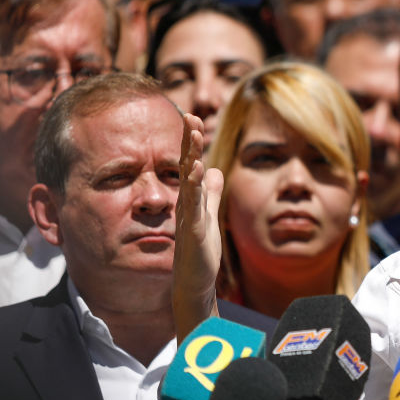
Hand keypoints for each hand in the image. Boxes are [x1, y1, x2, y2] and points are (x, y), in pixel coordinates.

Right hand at [173, 112, 223, 342]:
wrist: (193, 284)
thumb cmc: (199, 253)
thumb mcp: (208, 216)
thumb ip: (210, 194)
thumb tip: (214, 170)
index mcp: (191, 199)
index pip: (189, 163)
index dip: (191, 141)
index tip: (193, 116)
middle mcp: (186, 204)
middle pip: (185, 165)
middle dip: (189, 140)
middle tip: (191, 114)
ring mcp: (188, 217)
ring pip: (188, 181)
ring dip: (190, 156)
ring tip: (194, 133)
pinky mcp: (193, 232)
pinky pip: (193, 205)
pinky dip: (194, 187)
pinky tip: (196, 170)